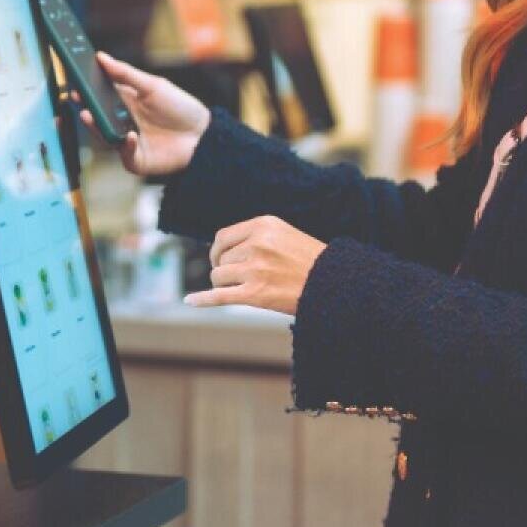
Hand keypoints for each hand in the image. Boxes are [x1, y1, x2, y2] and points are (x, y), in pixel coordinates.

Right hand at [76, 51, 209, 176]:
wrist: (204, 134)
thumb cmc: (181, 107)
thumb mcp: (153, 85)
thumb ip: (125, 73)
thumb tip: (100, 57)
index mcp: (126, 103)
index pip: (100, 96)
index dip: (88, 91)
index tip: (76, 82)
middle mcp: (123, 123)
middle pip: (99, 117)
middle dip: (87, 108)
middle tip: (77, 98)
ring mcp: (128, 142)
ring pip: (106, 137)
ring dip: (97, 127)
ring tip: (90, 115)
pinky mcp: (137, 160)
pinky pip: (125, 155)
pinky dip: (126, 145)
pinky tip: (131, 136)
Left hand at [184, 215, 326, 316]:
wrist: (336, 284)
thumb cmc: (310, 261)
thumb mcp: (283, 234)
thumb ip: (254, 236)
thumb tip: (220, 247)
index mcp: (263, 225)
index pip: (223, 237)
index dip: (217, 250)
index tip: (220, 259)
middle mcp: (257, 244)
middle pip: (222, 259)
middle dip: (227, 270)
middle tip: (240, 279)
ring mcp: (255, 269)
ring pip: (219, 277)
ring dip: (225, 285)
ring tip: (244, 289)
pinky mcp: (255, 293)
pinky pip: (220, 296)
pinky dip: (202, 299)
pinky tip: (189, 300)